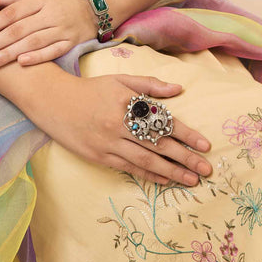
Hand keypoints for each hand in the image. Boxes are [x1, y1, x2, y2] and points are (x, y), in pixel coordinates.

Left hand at [0, 0, 98, 68]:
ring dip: (9, 53)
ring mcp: (62, 28)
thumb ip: (12, 1)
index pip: (10, 14)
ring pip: (33, 42)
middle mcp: (50, 13)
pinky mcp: (72, 42)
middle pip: (18, 30)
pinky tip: (21, 63)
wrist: (93, 7)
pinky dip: (38, 57)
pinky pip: (53, 50)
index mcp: (39, 0)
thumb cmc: (58, 2)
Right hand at [33, 71, 213, 186]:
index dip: (186, 134)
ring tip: (191, 180)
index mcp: (128, 102)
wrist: (54, 102)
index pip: (163, 121)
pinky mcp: (99, 156)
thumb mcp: (120, 80)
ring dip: (171, 172)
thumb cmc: (91, 89)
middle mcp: (120, 124)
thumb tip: (177, 89)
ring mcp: (109, 142)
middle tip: (206, 169)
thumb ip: (149, 85)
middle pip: (158, 144)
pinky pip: (128, 168)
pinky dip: (148, 174)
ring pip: (146, 160)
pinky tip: (164, 180)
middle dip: (185, 158)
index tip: (204, 145)